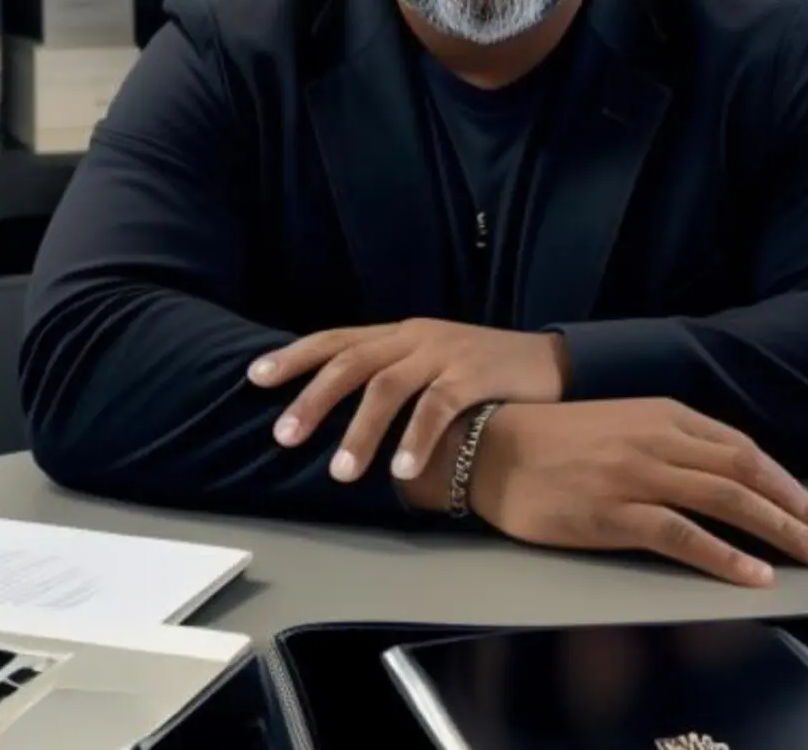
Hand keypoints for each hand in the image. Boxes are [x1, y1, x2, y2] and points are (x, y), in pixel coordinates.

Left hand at [248, 321, 567, 482]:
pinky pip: (437, 407)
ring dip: (359, 431)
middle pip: (351, 362)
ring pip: (388, 387)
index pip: (337, 339)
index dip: (296, 356)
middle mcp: (416, 337)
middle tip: (283, 436)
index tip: (256, 378)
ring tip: (339, 472)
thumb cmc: (484, 375)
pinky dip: (415, 439)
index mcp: (400, 334)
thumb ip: (392, 380)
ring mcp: (445, 353)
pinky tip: (401, 472)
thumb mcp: (432, 366)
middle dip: (313, 399)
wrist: (551, 364)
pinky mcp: (475, 374)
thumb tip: (337, 418)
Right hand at [468, 399, 807, 587]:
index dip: (787, 483)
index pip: (742, 449)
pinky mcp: (613, 512)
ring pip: (726, 500)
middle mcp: (658, 439)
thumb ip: (671, 441)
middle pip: (745, 474)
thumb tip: (723, 473)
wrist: (492, 448)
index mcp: (663, 414)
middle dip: (797, 508)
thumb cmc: (556, 440)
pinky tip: (755, 574)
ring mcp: (637, 475)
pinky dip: (725, 556)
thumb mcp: (623, 425)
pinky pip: (683, 534)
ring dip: (779, 531)